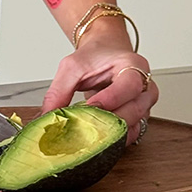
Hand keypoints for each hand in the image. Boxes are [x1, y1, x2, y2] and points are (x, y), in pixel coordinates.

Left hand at [41, 38, 158, 145]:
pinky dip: (114, 138)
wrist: (107, 53)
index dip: (111, 99)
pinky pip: (131, 133)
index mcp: (133, 66)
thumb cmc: (95, 57)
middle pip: (134, 109)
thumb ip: (59, 91)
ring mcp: (144, 103)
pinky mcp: (138, 117)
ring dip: (111, 132)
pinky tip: (97, 138)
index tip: (90, 107)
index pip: (129, 85)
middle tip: (85, 125)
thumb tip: (47, 117)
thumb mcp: (72, 67)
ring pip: (134, 125)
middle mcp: (144, 86)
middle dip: (108, 120)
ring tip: (88, 134)